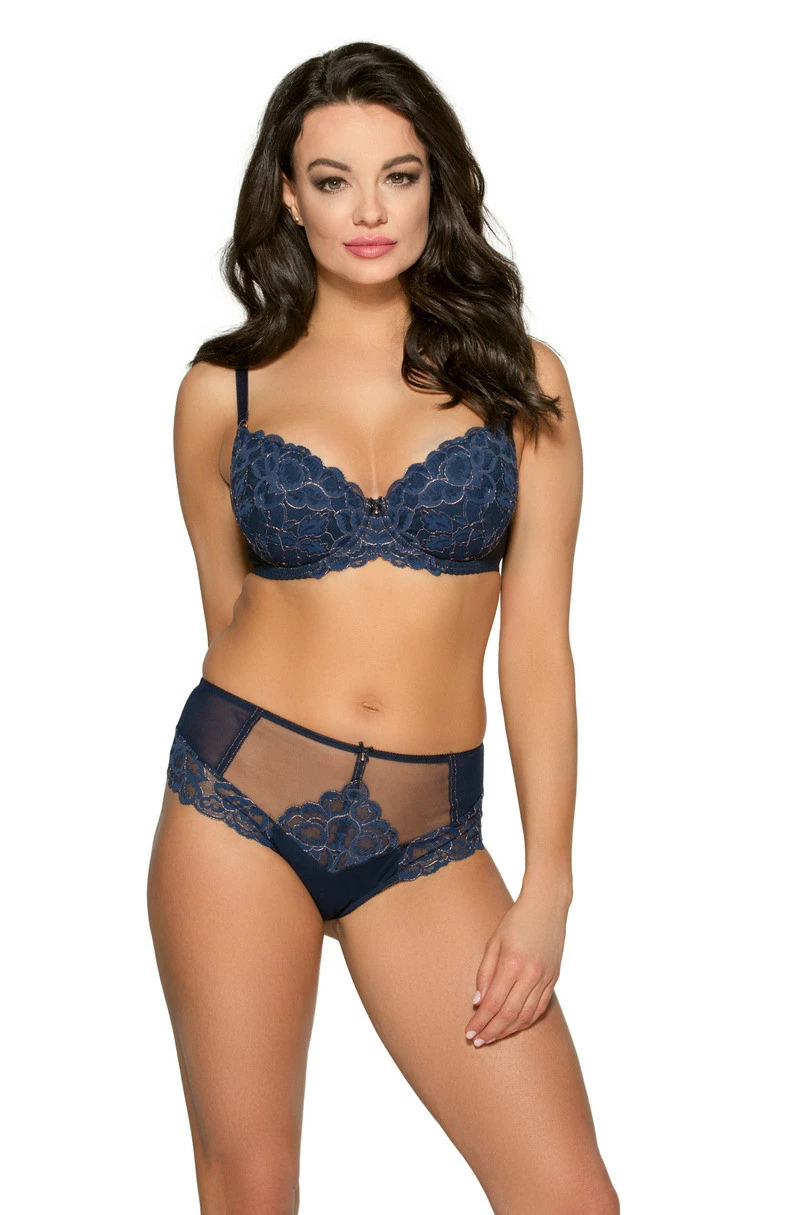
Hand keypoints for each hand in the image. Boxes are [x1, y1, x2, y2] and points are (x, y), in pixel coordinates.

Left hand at [464, 889, 568, 1047]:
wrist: (546, 906)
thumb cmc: (515, 921)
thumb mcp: (493, 942)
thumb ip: (484, 973)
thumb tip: (477, 1002)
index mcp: (512, 964)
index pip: (493, 1003)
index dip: (480, 1021)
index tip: (469, 1031)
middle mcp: (531, 975)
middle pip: (508, 1014)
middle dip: (491, 1031)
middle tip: (477, 1041)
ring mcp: (545, 978)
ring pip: (526, 1016)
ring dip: (507, 1031)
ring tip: (492, 1038)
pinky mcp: (553, 979)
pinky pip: (540, 1008)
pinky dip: (525, 1022)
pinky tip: (513, 1027)